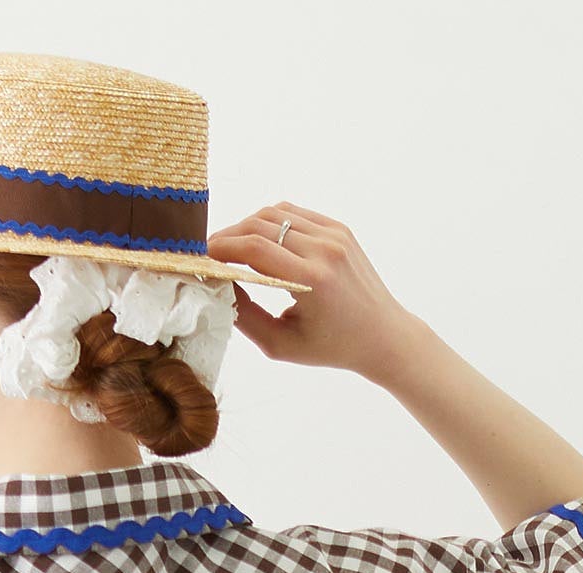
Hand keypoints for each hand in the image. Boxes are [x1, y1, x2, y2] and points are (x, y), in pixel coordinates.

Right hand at [208, 201, 425, 385]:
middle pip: (260, 225)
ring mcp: (334, 234)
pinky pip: (294, 215)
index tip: (200, 258)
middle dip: (228, 236)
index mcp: (311, 279)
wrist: (382, 335)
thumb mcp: (280, 344)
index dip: (221, 249)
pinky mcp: (339, 229)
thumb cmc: (329, 348)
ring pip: (275, 214)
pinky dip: (270, 223)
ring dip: (247, 226)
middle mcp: (324, 249)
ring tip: (231, 247)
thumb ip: (244, 316)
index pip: (254, 249)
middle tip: (209, 253)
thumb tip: (217, 286)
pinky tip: (258, 241)